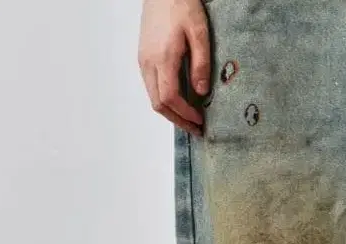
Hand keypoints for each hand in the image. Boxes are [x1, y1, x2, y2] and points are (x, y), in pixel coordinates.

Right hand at [138, 0, 211, 135]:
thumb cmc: (181, 5)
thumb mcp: (199, 33)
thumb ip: (201, 64)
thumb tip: (201, 92)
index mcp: (163, 58)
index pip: (171, 98)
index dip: (185, 114)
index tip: (200, 121)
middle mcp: (148, 62)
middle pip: (158, 104)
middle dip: (177, 120)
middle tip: (195, 129)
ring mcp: (143, 61)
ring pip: (153, 97)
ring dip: (171, 113)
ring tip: (188, 119)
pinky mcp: (143, 58)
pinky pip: (152, 87)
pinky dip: (165, 100)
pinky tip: (179, 102)